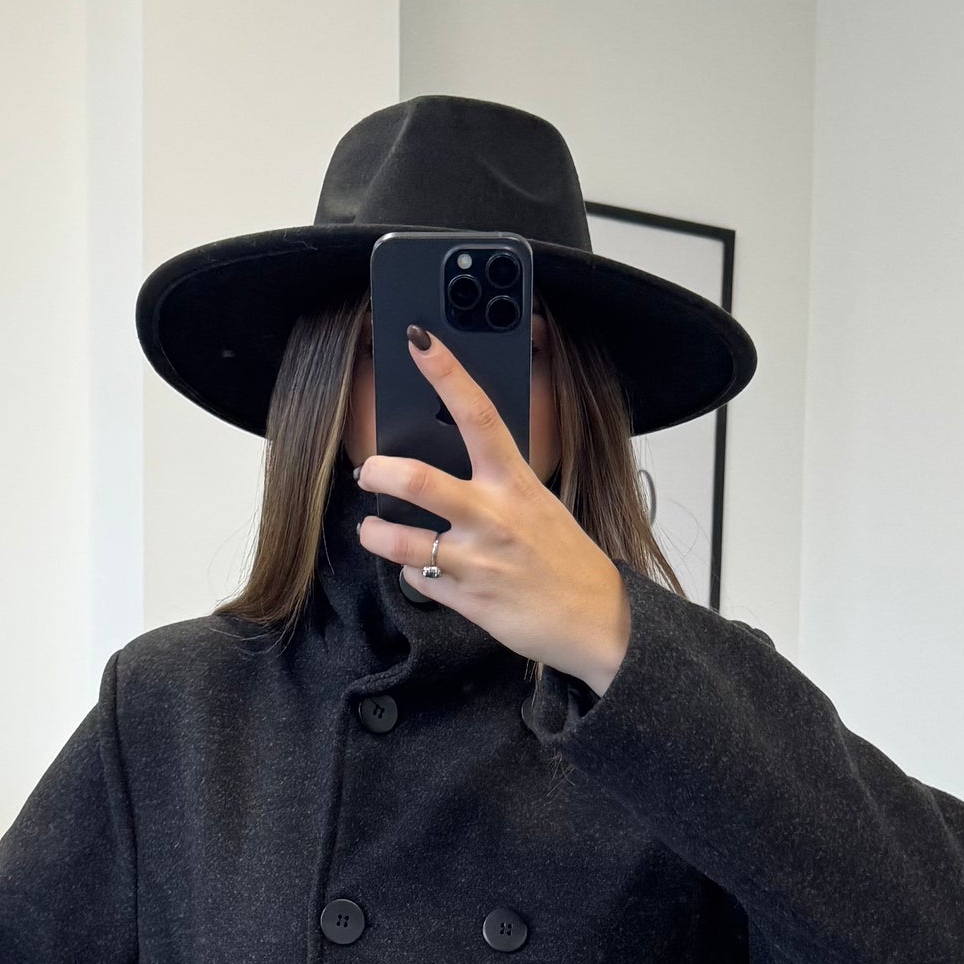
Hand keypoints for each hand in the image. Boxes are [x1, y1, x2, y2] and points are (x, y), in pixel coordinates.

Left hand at [356, 327, 630, 693]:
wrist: (596, 621)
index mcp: (516, 483)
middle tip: (368, 471)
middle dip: (378, 471)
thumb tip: (454, 466)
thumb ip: (497, 485)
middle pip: (418, 480)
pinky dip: (413, 573)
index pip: (479, 413)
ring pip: (400, 540)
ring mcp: (477, 560)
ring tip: (373, 529)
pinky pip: (417, 579)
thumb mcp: (539, 505)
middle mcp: (493, 516)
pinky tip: (424, 570)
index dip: (446, 373)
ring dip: (375, 533)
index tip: (420, 341)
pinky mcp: (467, 600)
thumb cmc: (566, 560)